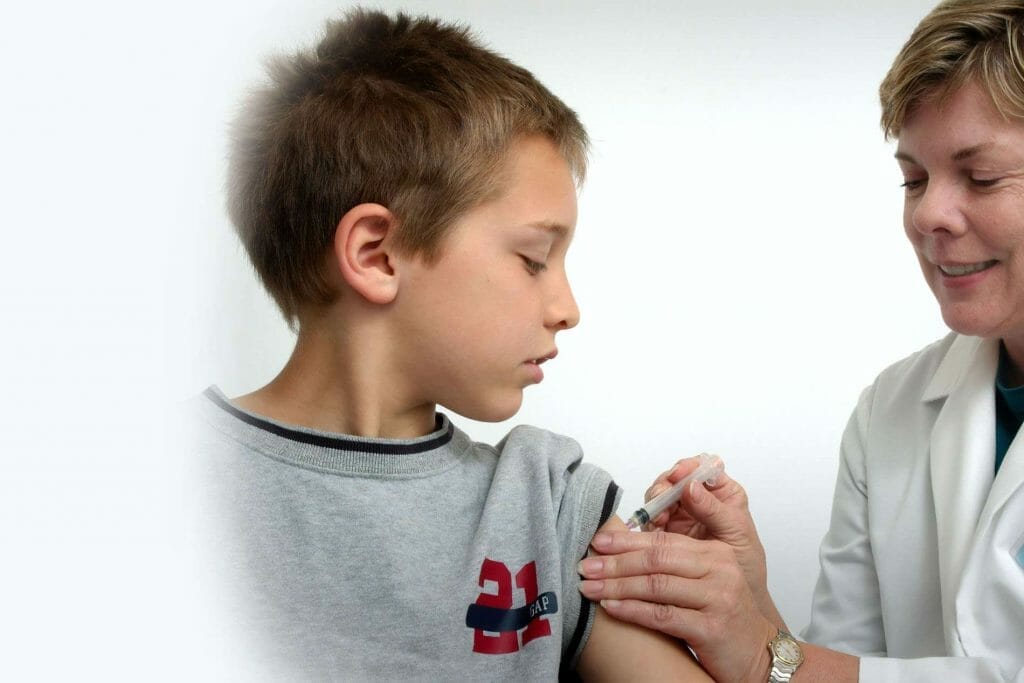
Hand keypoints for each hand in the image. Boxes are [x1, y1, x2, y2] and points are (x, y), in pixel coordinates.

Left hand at [579, 530, 776, 682]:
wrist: (758, 654)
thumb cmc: (725, 616)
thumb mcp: (706, 580)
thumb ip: (676, 563)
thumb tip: (625, 550)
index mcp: (715, 552)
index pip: (664, 539)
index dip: (627, 540)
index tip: (598, 541)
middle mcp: (719, 570)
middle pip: (657, 558)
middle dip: (616, 561)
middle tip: (586, 565)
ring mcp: (717, 598)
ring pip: (656, 585)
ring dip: (617, 585)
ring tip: (590, 587)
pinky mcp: (712, 627)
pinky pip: (662, 616)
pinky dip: (632, 610)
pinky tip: (611, 607)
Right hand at [646, 458, 778, 622]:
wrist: (733, 607)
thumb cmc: (745, 569)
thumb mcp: (737, 536)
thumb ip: (716, 510)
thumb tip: (691, 485)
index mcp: (722, 494)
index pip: (701, 468)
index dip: (687, 468)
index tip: (679, 474)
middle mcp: (698, 500)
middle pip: (673, 480)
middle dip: (665, 486)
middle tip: (660, 498)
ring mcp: (679, 516)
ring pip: (658, 498)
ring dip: (653, 504)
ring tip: (656, 518)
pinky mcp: (664, 534)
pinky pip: (649, 522)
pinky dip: (646, 524)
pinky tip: (649, 531)